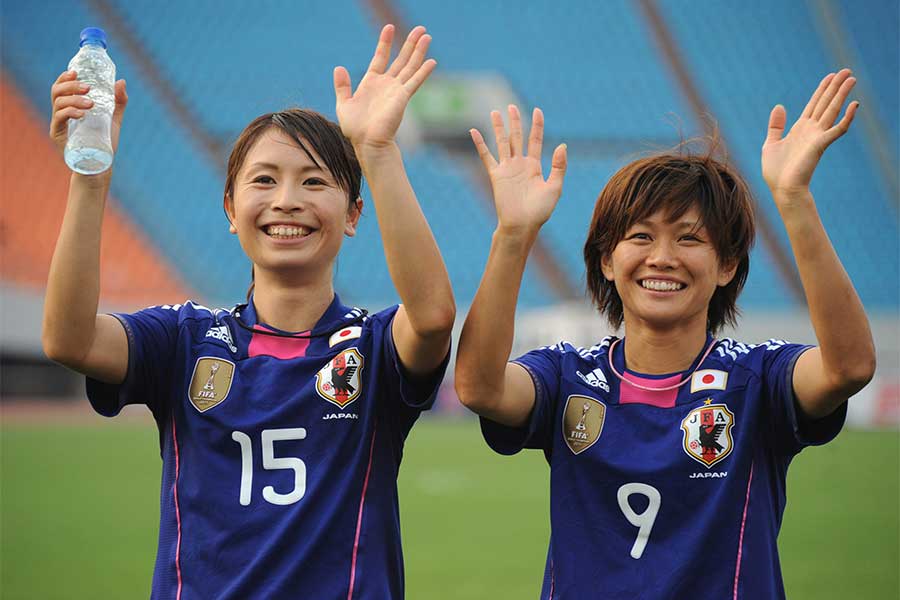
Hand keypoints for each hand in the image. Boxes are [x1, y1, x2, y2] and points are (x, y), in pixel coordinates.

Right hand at [49, 70, 127, 157]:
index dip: (65, 78)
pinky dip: (70, 112)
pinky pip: (59, 118)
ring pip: (58, 103)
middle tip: (88, 87)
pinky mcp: (57, 136)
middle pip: (57, 92)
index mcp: (71, 107)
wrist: (101, 166)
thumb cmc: (104, 143)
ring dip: (74, 99)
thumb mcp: (113, 120)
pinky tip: (82, 114)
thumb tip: (120, 81)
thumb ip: (118, 102)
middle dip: (71, 85)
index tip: (76, 72)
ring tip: (91, 104)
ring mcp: (58, 125)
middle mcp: (62, 114)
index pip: (61, 87)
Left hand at [334, 24, 434, 151]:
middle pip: (401, 59)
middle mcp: (386, 84)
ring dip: (419, 51)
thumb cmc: (355, 128)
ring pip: (410, 66)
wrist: (367, 142)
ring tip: (427, 36)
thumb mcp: (344, 104)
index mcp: (371, 82)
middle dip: (410, 43)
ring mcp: (396, 90)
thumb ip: (342, 86)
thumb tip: (338, 67)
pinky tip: (432, 61)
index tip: (388, 28)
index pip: (380, 57)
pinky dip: (423, 72)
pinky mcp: (402, 98)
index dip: (385, 42)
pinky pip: (414, 81)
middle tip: (420, 29)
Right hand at [471, 105, 566, 237]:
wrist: (522, 225)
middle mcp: (520, 164)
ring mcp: (507, 169)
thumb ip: (559, 166)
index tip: (538, 110)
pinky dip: (479, 144)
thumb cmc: (540, 211)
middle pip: (517, 137)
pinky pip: (486, 157)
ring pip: (502, 143)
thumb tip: (562, 145)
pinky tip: (473, 132)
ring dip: (499, 128)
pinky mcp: (496, 176)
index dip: (537, 125)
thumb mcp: (555, 187)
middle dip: (515, 121)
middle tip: (512, 106)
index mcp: (535, 166)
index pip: (535, 140)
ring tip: (495, 112)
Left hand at [762, 68, 857, 198]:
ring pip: (832, 110)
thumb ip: (776, 125)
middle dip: (835, 87)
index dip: (822, 89)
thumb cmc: (776, 172)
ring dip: (842, 95)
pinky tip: (854, 105)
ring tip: (851, 79)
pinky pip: (837, 129)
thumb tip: (779, 106)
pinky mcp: (821, 145)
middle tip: (847, 70)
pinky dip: (847, 117)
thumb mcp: (771, 143)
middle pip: (826, 103)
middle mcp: (811, 130)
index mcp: (800, 129)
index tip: (831, 76)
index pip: (814, 104)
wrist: (782, 189)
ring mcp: (817, 137)